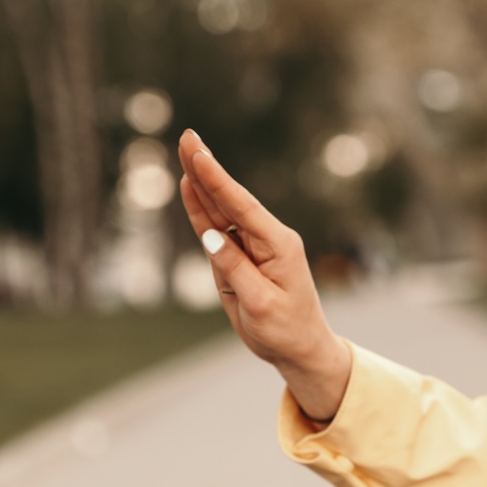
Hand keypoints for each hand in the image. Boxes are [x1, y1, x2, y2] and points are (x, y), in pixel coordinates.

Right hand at [176, 129, 352, 420]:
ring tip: (187, 153)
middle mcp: (267, 239)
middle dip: (207, 169)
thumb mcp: (260, 305)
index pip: (242, 207)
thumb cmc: (285, 331)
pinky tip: (191, 187)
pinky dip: (202, 209)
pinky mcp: (243, 257)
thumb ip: (235, 270)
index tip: (198, 153)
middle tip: (188, 137)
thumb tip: (210, 237)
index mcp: (279, 246)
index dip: (217, 179)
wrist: (300, 350)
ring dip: (202, 183)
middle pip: (230, 200)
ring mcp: (255, 246)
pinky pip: (218, 230)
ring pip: (221, 211)